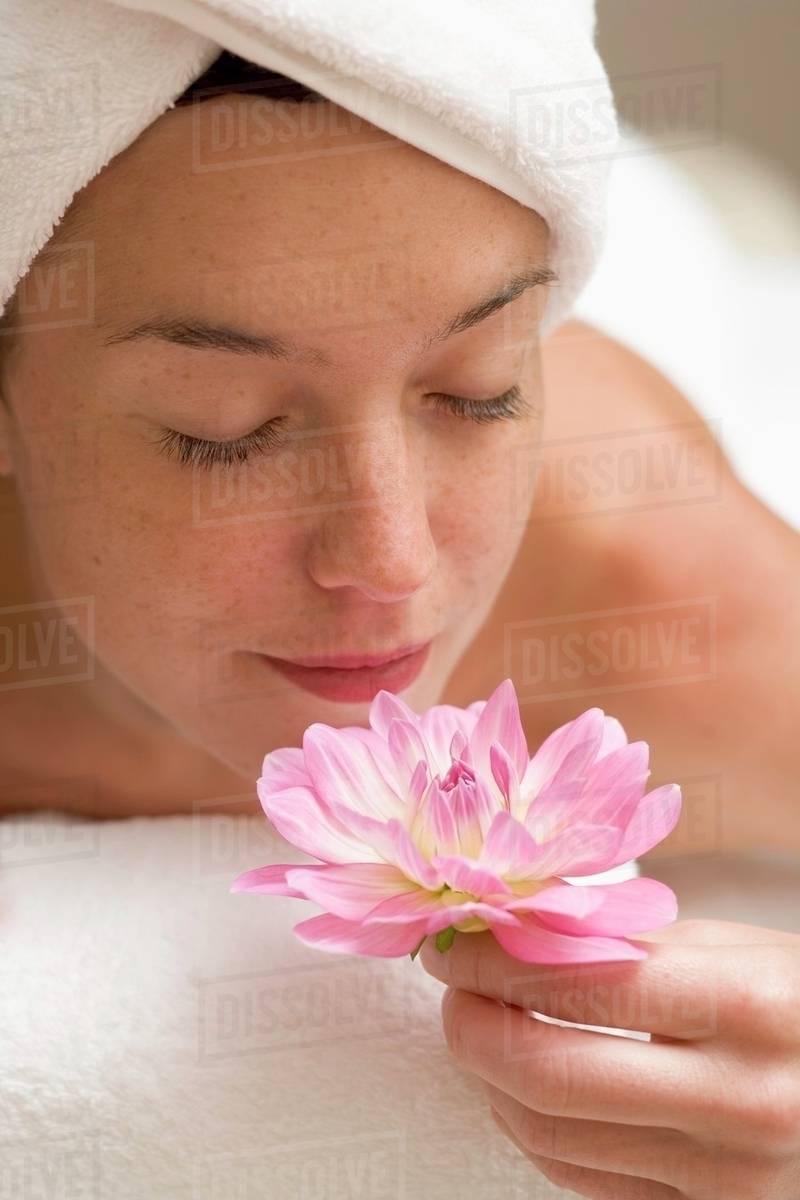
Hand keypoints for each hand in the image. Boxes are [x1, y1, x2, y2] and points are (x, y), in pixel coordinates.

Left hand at [419, 918, 799, 1197]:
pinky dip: (535, 1131)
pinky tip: (527, 1087)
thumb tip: (506, 933)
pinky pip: (584, 1182)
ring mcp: (728, 1181)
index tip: (452, 943)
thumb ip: (623, 943)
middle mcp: (741, 1104)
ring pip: (552, 1140)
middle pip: (549, 1076)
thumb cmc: (798, 1002)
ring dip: (492, 1080)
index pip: (579, 986)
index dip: (492, 964)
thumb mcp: (732, 947)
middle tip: (451, 988)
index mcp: (749, 1006)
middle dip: (472, 1026)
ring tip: (484, 1030)